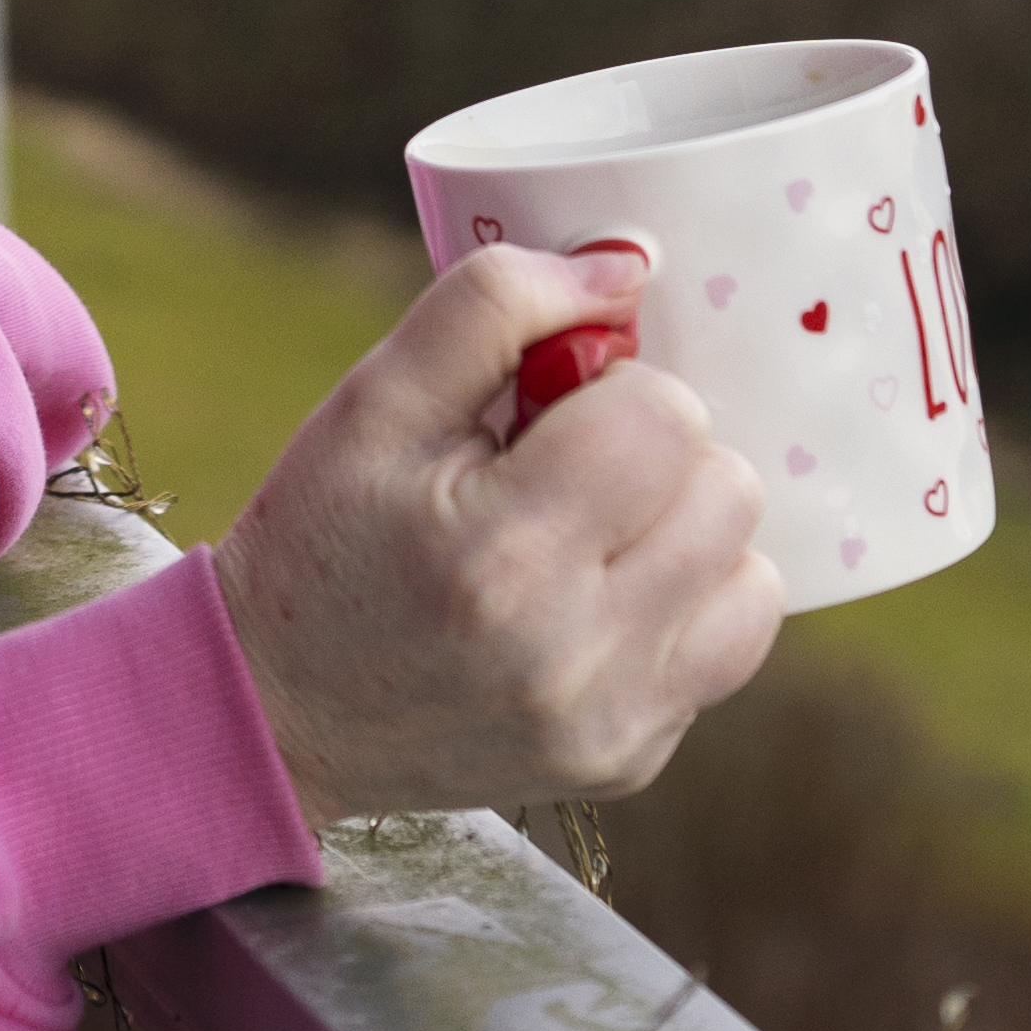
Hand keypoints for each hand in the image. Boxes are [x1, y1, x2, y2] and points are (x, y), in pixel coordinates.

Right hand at [212, 243, 781, 824]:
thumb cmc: (324, 538)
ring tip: (593, 536)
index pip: (665, 417)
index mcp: (504, 554)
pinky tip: (596, 601)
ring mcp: (611, 723)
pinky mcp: (629, 762)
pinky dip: (680, 608)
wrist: (277, 714)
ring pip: (753, 575)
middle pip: (728, 491)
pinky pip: (726, 648)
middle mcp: (575, 655)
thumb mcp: (372, 400)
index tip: (548, 409)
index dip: (616, 387)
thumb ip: (494, 306)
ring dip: (688, 534)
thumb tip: (627, 268)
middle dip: (660, 455)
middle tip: (569, 470)